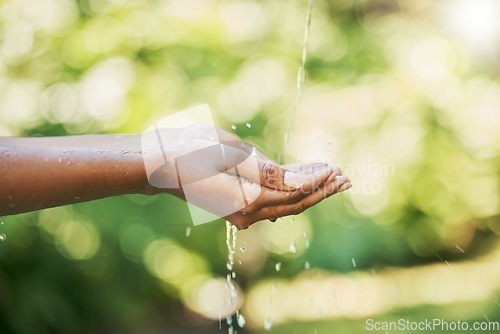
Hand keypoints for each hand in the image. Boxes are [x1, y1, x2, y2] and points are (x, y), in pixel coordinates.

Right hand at [142, 125, 350, 228]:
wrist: (159, 164)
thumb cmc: (191, 150)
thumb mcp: (231, 153)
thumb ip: (269, 171)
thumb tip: (303, 181)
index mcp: (249, 198)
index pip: (296, 190)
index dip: (319, 180)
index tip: (338, 169)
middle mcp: (248, 212)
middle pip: (295, 203)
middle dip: (322, 191)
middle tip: (347, 179)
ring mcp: (241, 213)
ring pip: (285, 205)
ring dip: (309, 192)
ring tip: (331, 178)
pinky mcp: (237, 208)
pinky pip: (271, 204)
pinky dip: (290, 193)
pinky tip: (302, 186)